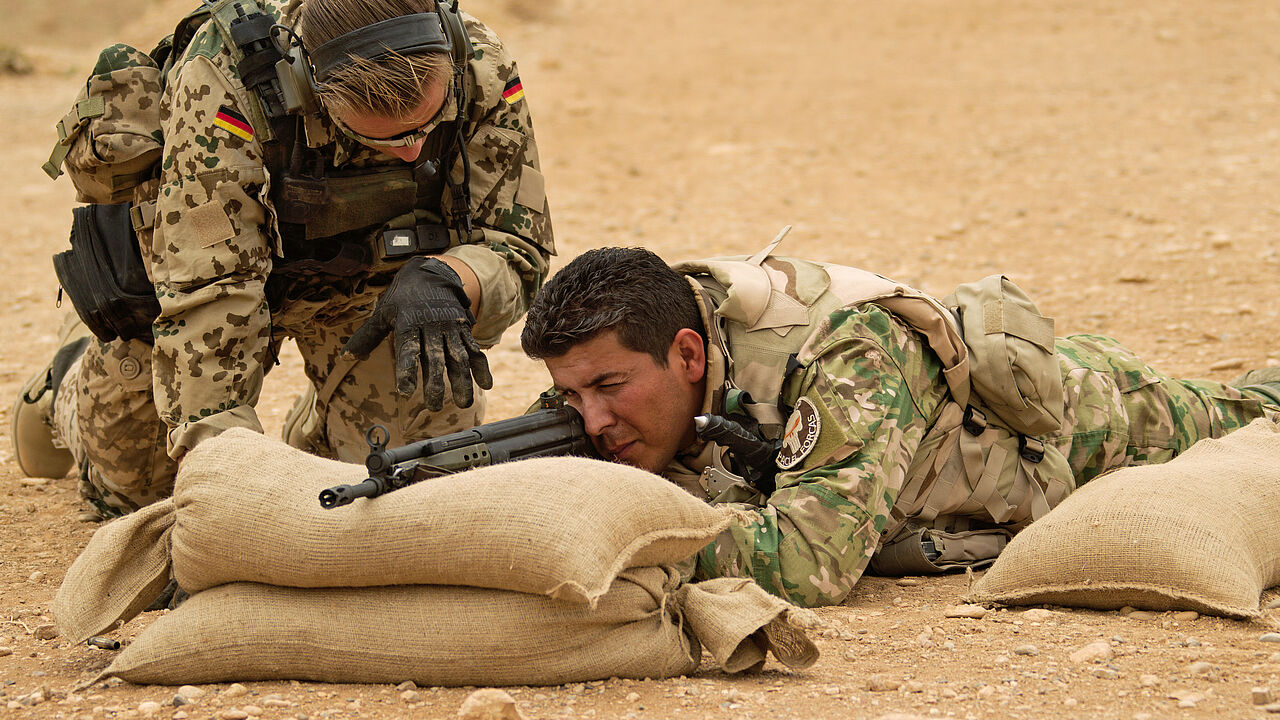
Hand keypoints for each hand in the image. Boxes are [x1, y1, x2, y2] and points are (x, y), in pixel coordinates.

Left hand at [342, 257, 492, 410]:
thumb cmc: (402, 298)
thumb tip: (345, 358)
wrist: (432, 273)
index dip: (407, 371)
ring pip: (458, 357)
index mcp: (409, 324)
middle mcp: (432, 327)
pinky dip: (482, 367)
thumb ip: (366, 337)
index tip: (405, 392)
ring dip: (463, 381)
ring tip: (463, 403)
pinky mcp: (464, 330)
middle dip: (436, 384)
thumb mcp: (382, 313)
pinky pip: (475, 349)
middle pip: (435, 358)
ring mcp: (451, 328)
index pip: (407, 351)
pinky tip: (486, 385)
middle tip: (434, 407)